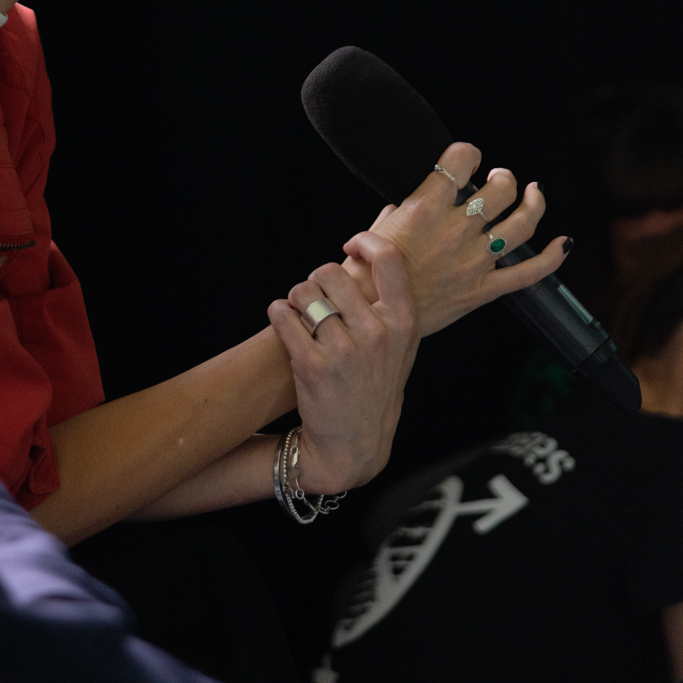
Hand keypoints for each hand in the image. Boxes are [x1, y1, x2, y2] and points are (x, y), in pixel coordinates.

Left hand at [268, 231, 419, 493]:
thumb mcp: (400, 345)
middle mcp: (377, 333)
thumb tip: (378, 238)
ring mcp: (344, 350)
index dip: (365, 241)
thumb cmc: (375, 387)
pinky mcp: (311, 365)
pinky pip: (282, 315)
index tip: (350, 246)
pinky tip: (285, 324)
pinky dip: (278, 315)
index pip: (388, 259)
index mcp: (403, 323)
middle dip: (316, 280)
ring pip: (302, 292)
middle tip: (316, 297)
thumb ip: (392, 299)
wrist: (354, 445)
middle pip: (330, 271)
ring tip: (300, 316)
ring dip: (295, 299)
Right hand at [342, 143, 570, 335]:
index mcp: (425, 208)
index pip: (460, 160)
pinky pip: (528, 273)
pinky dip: (552, 257)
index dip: (468, 154)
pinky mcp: (483, 291)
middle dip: (504, 178)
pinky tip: (563, 243)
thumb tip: (406, 206)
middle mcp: (455, 231)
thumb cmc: (366, 274)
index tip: (467, 160)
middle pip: (500, 190)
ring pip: (521, 224)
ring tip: (531, 194)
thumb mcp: (375, 230)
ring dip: (532, 203)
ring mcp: (473, 262)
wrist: (371, 317)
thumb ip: (399, 212)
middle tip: (499, 179)